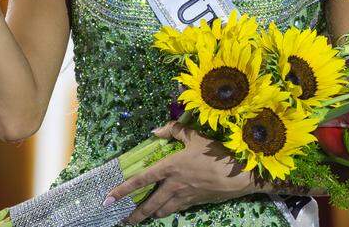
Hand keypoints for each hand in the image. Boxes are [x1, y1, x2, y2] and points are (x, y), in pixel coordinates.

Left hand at [105, 121, 256, 223]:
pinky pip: (175, 210)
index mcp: (169, 167)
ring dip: (150, 215)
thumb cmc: (216, 153)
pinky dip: (167, 212)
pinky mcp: (194, 203)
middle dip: (134, 215)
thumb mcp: (195, 136)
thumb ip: (174, 130)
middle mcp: (172, 185)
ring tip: (142, 219)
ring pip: (161, 211)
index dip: (122, 190)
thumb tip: (155, 130)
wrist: (239, 175)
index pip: (140, 180)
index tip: (109, 199)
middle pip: (148, 204)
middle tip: (124, 221)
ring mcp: (183, 197)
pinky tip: (165, 212)